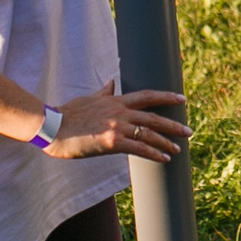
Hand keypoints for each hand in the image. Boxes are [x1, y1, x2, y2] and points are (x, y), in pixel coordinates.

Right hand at [43, 86, 190, 161]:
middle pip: (154, 116)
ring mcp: (117, 126)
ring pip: (149, 133)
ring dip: (166, 142)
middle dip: (173, 125)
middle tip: (189, 131)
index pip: (147, 95)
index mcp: (115, 100)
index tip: (182, 99)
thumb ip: (104, 92)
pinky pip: (138, 148)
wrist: (52, 127)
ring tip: (178, 149)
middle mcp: (120, 111)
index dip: (166, 97)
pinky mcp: (112, 142)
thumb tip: (111, 82)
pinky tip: (164, 158)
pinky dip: (154, 154)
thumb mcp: (89, 98)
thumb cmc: (67, 114)